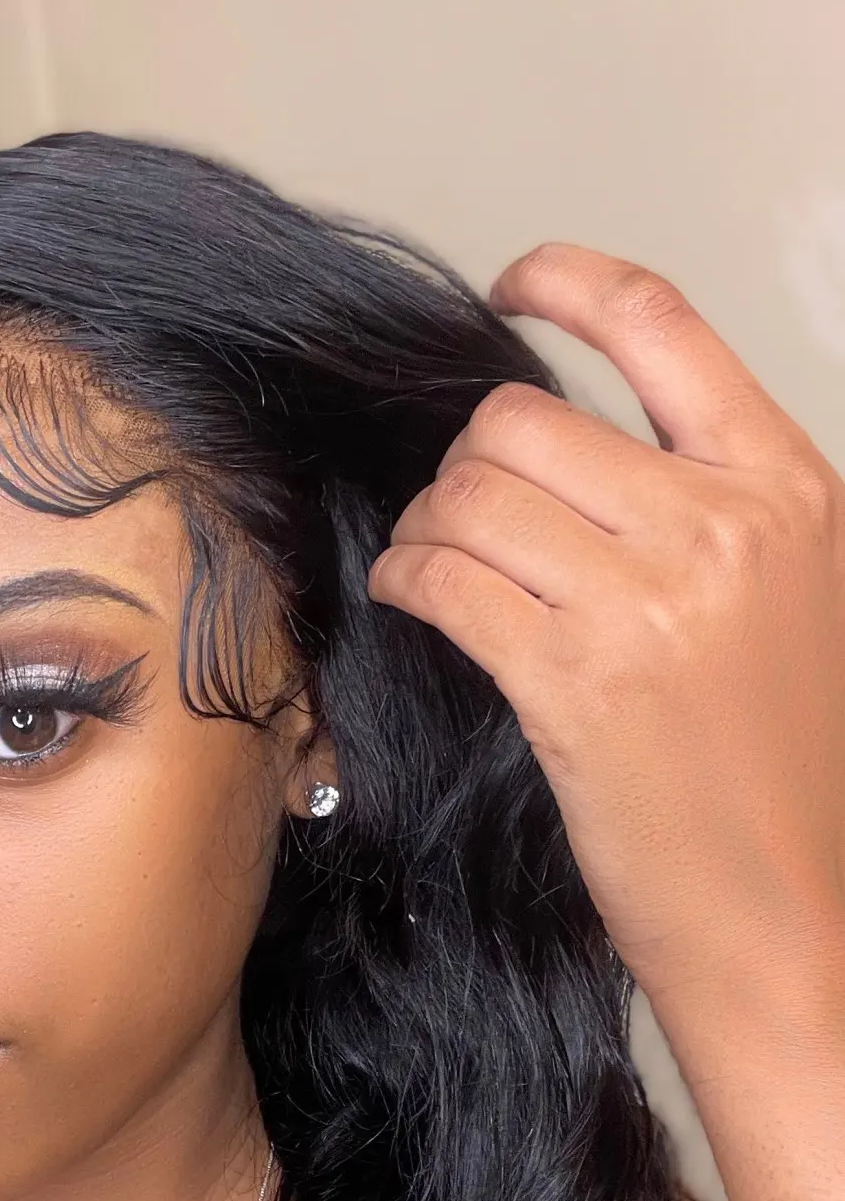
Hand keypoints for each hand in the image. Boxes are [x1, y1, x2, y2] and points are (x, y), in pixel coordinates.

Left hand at [368, 242, 844, 1006]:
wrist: (791, 917)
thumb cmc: (781, 779)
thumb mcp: (787, 604)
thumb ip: (705, 515)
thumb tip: (577, 465)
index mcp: (787, 488)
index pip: (664, 326)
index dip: (570, 283)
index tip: (514, 284)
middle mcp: (722, 525)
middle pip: (523, 421)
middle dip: (467, 463)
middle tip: (464, 514)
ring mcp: (649, 602)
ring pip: (470, 496)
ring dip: (429, 525)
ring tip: (438, 565)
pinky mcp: (575, 682)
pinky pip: (446, 580)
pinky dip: (408, 579)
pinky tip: (414, 596)